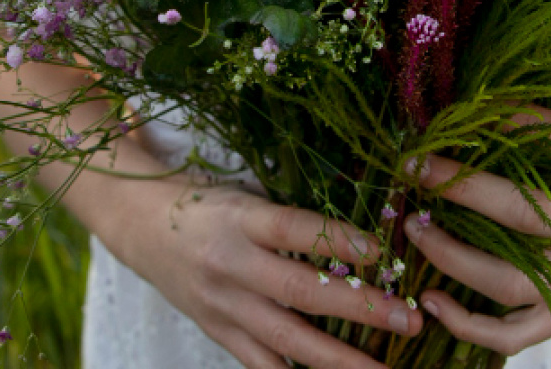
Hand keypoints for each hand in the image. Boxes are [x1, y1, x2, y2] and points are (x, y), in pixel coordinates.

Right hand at [116, 182, 421, 367]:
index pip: (291, 228)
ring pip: (289, 340)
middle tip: (409, 320)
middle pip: (299, 291)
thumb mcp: (242, 198)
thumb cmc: (204, 205)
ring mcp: (224, 304)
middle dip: (360, 309)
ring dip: (343, 359)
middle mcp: (230, 264)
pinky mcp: (220, 333)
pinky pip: (265, 366)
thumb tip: (361, 241)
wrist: (141, 226)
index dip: (334, 238)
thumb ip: (289, 222)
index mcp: (238, 218)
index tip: (378, 249)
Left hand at [404, 107, 550, 356]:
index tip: (411, 163)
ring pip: (504, 294)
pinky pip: (511, 336)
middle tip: (407, 200)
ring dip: (451, 265)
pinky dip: (468, 325)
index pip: (513, 206)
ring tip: (413, 233)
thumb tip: (471, 111)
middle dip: (446, 228)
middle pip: (503, 258)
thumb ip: (528, 125)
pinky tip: (430, 299)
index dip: (459, 184)